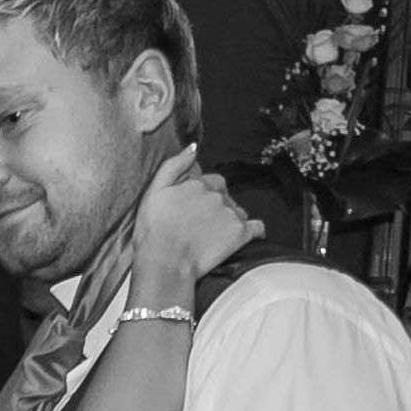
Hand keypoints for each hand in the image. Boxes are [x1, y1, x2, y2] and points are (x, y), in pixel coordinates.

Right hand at [127, 146, 254, 294]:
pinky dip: (254, 231)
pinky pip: (256, 228)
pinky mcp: (240, 234)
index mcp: (199, 184)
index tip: (192, 211)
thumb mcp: (154, 192)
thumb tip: (193, 147)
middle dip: (216, 208)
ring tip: (214, 238)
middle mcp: (218, 196)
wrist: (165, 264)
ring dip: (229, 220)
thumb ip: (173, 165)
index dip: (202, 195)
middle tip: (201, 227)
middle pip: (224, 197)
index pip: (210, 182)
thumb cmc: (154, 231)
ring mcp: (231, 214)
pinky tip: (246, 237)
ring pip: (237, 212)